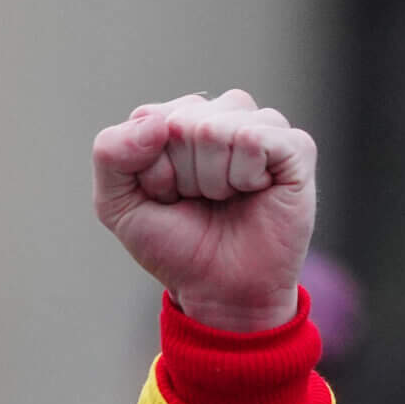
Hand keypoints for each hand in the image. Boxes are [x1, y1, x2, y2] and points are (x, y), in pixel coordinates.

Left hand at [91, 90, 316, 332]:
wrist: (219, 289)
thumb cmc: (173, 244)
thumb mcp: (117, 204)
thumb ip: (110, 153)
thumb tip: (156, 122)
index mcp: (177, 120)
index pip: (147, 120)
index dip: (148, 170)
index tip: (163, 196)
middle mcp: (221, 114)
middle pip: (182, 122)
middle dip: (180, 174)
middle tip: (197, 200)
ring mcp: (261, 127)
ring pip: (214, 128)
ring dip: (210, 179)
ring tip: (224, 197)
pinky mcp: (295, 146)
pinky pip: (254, 138)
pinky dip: (243, 176)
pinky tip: (253, 191)